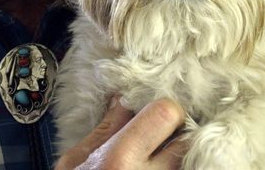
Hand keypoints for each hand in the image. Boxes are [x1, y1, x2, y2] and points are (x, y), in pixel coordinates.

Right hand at [55, 98, 185, 169]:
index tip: (153, 120)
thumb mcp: (75, 164)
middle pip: (187, 141)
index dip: (162, 112)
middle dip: (176, 138)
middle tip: (159, 144)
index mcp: (121, 160)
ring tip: (156, 163)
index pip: (167, 113)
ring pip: (189, 165)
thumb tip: (124, 101)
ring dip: (177, 162)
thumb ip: (104, 131)